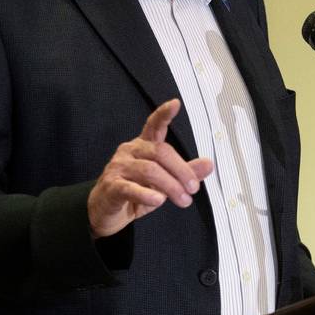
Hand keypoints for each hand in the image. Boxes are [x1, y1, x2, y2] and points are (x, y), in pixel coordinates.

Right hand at [88, 99, 213, 237]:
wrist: (106, 210)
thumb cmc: (136, 192)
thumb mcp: (165, 183)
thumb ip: (185, 172)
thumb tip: (208, 164)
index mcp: (144, 146)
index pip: (154, 125)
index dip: (164, 114)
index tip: (175, 104)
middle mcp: (130, 151)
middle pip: (161, 152)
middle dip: (182, 171)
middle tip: (193, 188)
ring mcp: (118, 167)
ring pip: (149, 170)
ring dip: (171, 186)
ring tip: (183, 200)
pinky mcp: (111, 186)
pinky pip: (130, 188)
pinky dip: (146, 194)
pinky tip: (158, 200)